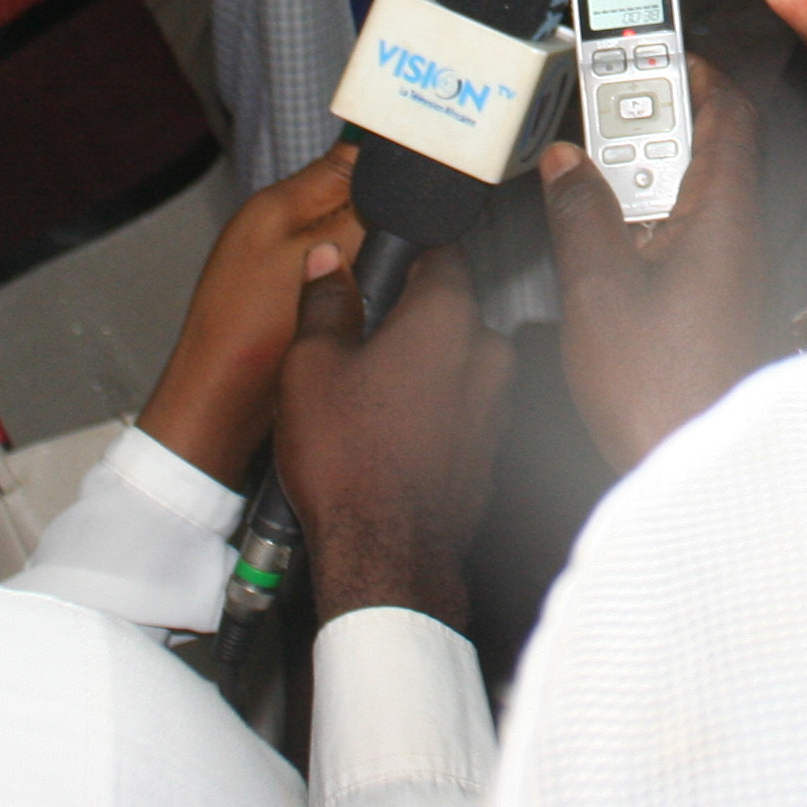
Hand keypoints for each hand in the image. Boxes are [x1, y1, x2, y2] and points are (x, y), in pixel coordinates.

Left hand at [135, 143, 367, 487]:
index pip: (348, 158)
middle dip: (381, 216)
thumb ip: (358, 212)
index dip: (389, 169)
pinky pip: (336, 273)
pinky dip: (352, 282)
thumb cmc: (251, 332)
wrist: (219, 403)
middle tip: (397, 245)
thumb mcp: (316, 258)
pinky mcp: (288, 295)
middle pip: (352, 198)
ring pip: (348, 238)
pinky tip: (360, 301)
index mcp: (279, 202)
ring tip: (378, 276)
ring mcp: (280, 261)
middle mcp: (277, 224)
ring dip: (368, 252)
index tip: (421, 188)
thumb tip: (396, 178)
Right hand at [276, 244, 515, 628]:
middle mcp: (485, 352)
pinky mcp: (492, 446)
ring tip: (370, 397)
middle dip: (409, 318)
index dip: (406, 253)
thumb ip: (325, 302)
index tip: (380, 265)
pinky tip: (392, 434)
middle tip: (360, 342)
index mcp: (446, 317)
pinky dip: (434, 410)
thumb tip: (328, 263)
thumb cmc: (349, 463)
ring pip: (457, 361)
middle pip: (449, 309)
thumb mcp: (310, 367)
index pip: (441, 251)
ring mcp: (496, 402)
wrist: (386, 554)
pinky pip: (463, 406)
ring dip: (423, 367)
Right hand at [541, 61, 766, 468]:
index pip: (727, 114)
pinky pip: (675, 236)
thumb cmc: (663, 391)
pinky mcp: (706, 301)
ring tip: (582, 173)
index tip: (644, 52)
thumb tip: (564, 162)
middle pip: (701, 147)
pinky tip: (597, 237)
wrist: (692, 467)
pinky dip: (637, 220)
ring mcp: (723, 270)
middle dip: (644, 123)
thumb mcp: (599, 289)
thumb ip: (580, 213)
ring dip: (634, 176)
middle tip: (589, 114)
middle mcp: (734, 236)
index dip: (690, 73)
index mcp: (723, 215)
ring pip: (683, 193)